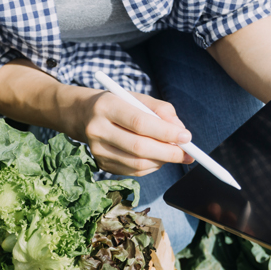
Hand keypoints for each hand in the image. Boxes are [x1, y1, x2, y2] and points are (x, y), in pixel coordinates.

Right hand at [72, 90, 193, 176]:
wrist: (83, 115)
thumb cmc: (117, 103)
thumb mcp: (137, 97)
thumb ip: (161, 111)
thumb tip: (181, 132)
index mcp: (107, 106)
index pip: (140, 123)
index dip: (166, 133)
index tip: (186, 137)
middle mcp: (98, 129)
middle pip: (138, 148)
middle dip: (168, 153)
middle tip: (188, 154)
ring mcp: (97, 150)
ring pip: (137, 164)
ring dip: (162, 161)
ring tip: (173, 153)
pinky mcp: (101, 164)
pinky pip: (133, 172)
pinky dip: (152, 167)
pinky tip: (157, 158)